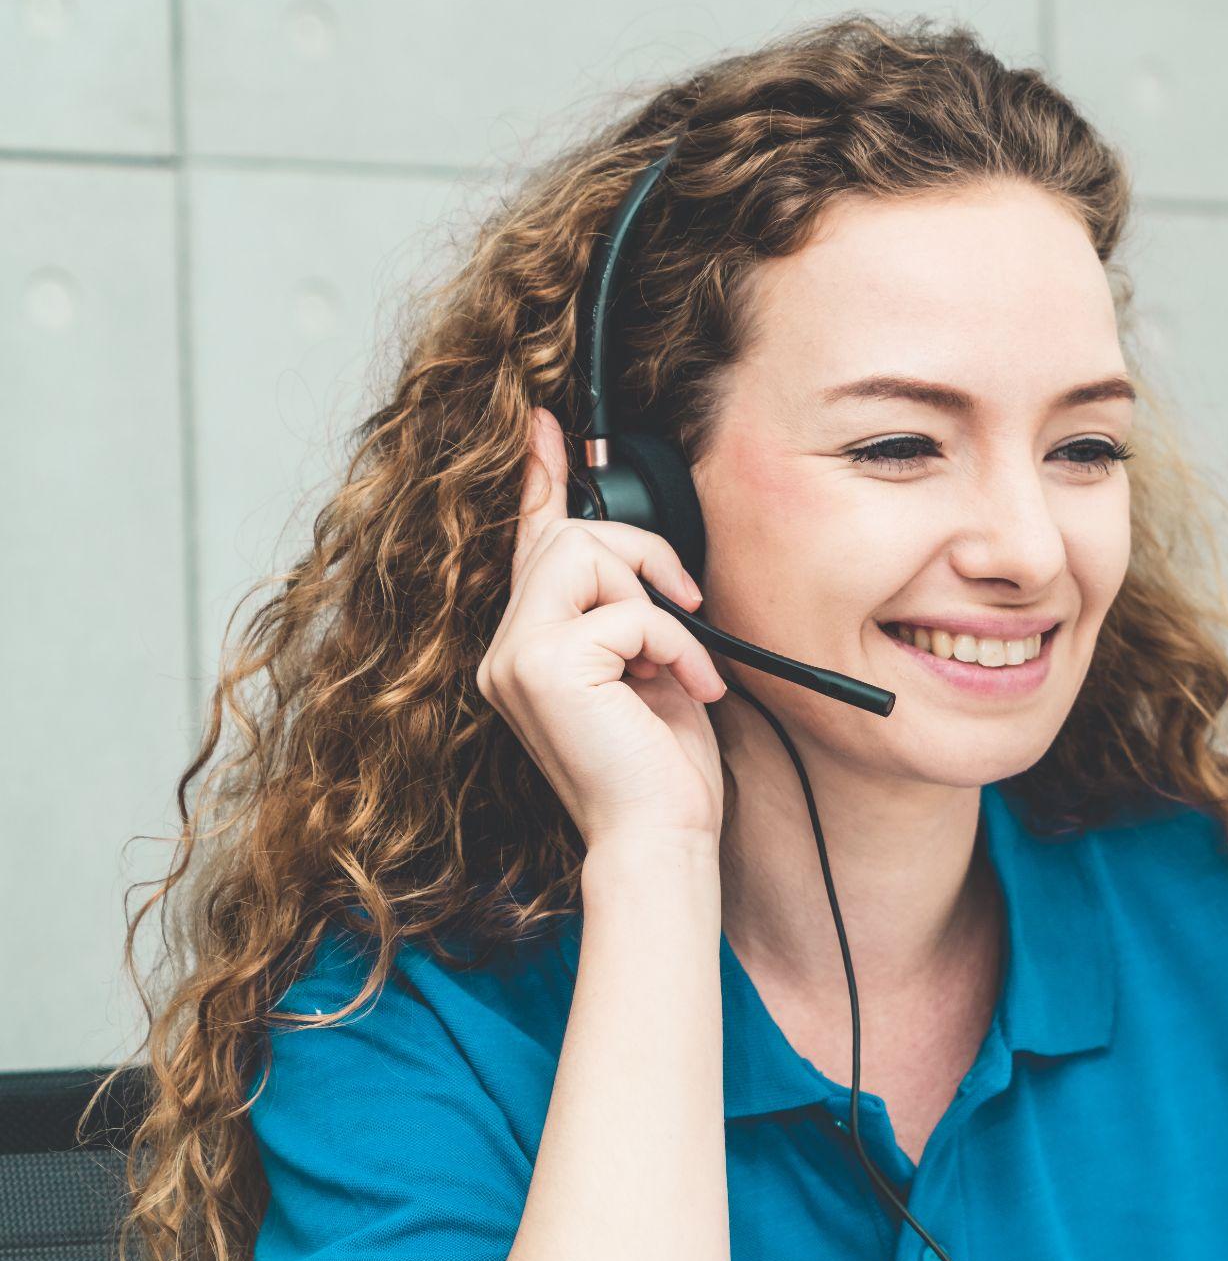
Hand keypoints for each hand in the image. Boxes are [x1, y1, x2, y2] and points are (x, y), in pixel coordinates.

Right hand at [477, 407, 727, 852]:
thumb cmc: (660, 768)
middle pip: (569, 537)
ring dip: (657, 603)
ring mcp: (516, 657)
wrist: (660, 835)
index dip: (538, 477)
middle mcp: (506, 649)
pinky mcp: (545, 667)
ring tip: (680, 661)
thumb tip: (636, 557)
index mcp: (528, 647)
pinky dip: (676, 642)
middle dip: (643, 557)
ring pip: (589, 557)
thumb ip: (626, 612)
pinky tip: (687, 686)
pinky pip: (627, 610)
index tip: (545, 424)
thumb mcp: (646, 669)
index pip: (529, 544)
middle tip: (688, 608)